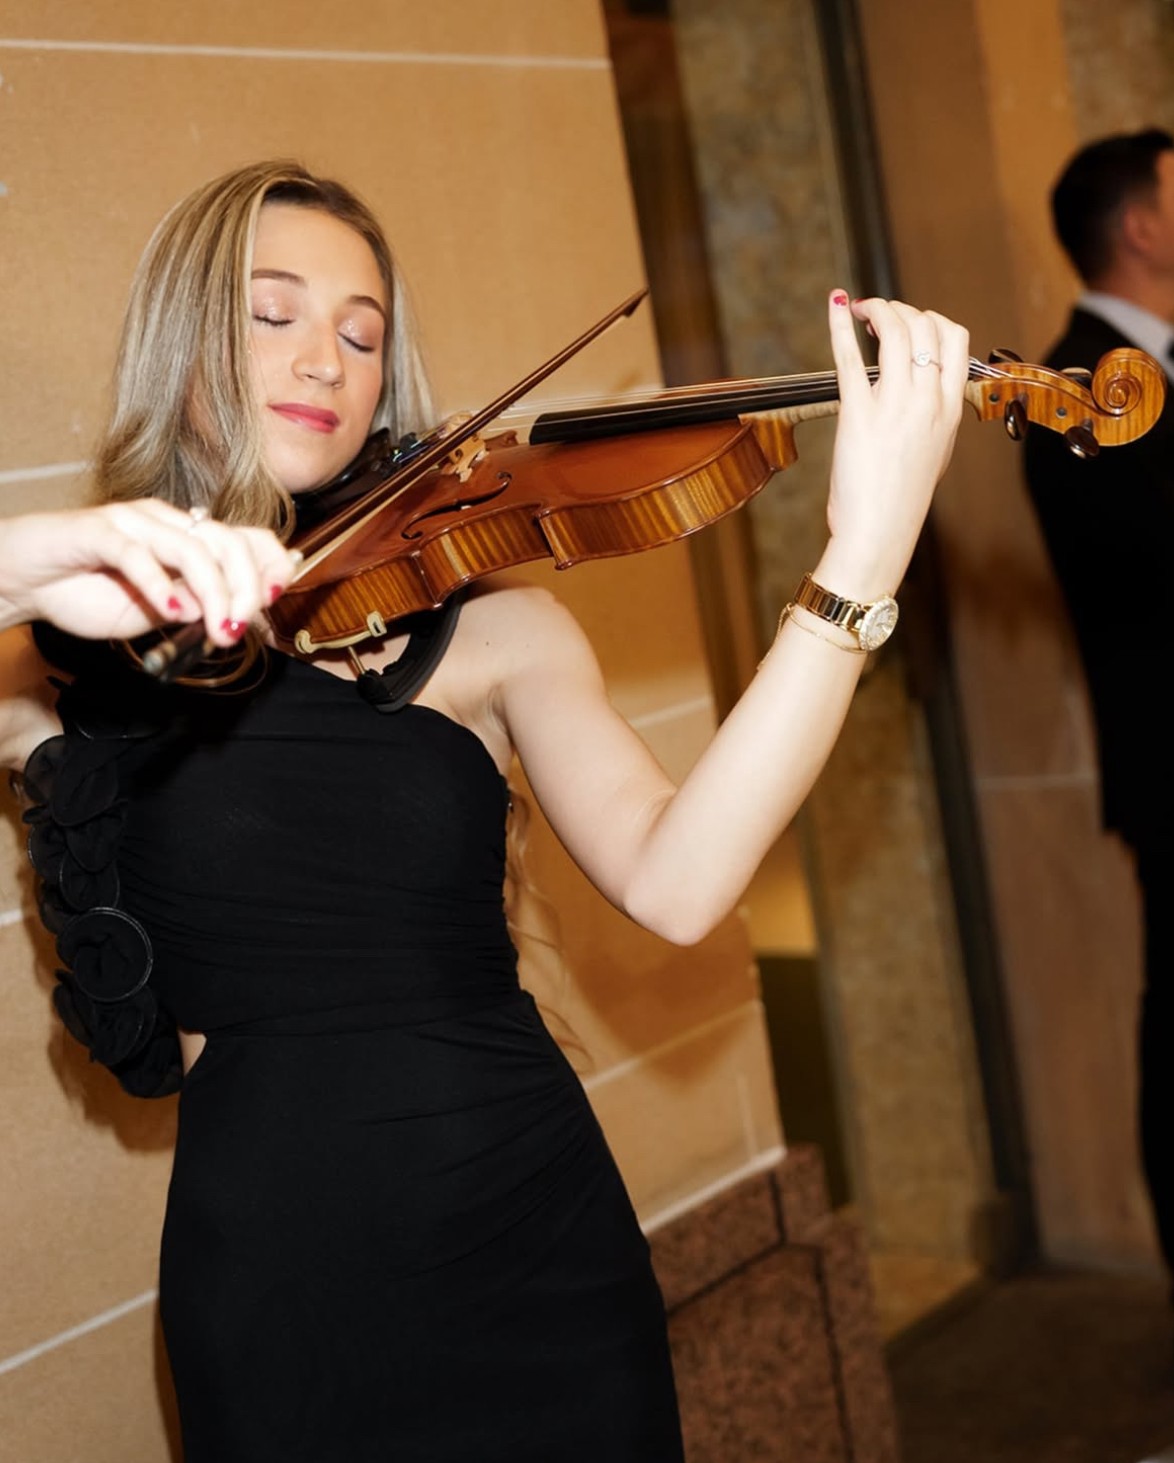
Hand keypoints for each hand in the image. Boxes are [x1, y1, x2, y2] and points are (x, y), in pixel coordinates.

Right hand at [0, 500, 298, 641]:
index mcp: (186, 537)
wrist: (23, 582)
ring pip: (192, 548)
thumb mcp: (154, 611)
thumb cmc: (86, 593)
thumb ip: (192, 609)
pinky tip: (173, 612)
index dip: (270, 562)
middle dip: (245, 588)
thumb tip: (234, 618)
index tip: (277, 597)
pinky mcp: (98, 530)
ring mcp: (133, 521)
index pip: (246, 537)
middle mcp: (166, 521)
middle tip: (240, 629)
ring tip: (220, 630)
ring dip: (214, 593)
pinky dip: (161, 584)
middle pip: (227, 542)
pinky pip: (137, 553)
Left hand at [819, 291, 968, 597]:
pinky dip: (841, 325)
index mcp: (951, 409)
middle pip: (926, 326)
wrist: (880, 533)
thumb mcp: (934, 453)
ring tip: (860, 309)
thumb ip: (934, 418)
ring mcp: (895, 406)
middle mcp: (928, 401)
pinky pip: (851, 357)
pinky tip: (837, 306)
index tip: (910, 322)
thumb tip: (924, 392)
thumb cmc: (900, 500)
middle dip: (901, 309)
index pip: (955, 339)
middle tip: (878, 314)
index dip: (931, 318)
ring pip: (896, 332)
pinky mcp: (858, 414)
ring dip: (877, 308)